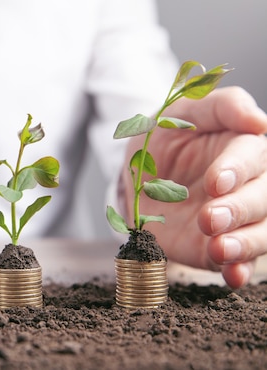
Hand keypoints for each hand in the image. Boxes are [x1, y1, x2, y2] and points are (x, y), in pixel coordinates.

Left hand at [123, 86, 266, 287]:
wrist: (137, 176)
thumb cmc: (164, 137)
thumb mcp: (181, 112)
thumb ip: (220, 107)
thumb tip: (259, 121)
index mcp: (244, 148)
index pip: (254, 156)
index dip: (238, 169)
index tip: (217, 181)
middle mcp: (249, 186)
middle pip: (264, 199)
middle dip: (240, 209)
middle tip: (210, 217)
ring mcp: (237, 220)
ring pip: (262, 233)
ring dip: (246, 244)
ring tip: (220, 248)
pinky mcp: (220, 246)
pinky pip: (239, 262)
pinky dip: (240, 271)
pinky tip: (233, 276)